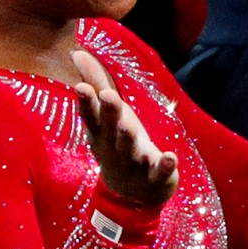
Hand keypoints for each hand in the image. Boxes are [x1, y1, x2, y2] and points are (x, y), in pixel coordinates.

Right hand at [72, 50, 178, 208]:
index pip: (91, 117)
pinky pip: (159, 172)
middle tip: (108, 96)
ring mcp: (134, 165)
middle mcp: (114, 149)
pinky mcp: (155, 177)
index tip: (81, 87)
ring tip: (128, 125)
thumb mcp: (105, 116)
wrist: (131, 196)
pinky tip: (170, 156)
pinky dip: (165, 166)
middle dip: (110, 115)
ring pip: (130, 151)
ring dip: (128, 139)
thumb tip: (77, 52)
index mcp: (101, 134)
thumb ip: (95, 82)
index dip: (86, 103)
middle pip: (111, 131)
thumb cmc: (117, 144)